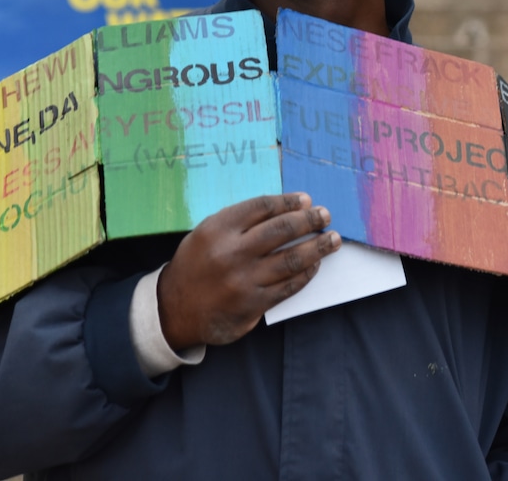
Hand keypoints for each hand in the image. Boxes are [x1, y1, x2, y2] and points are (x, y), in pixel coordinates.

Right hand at [156, 193, 340, 349]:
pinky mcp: (253, 304)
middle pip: (282, 230)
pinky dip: (306, 273)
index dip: (288, 202)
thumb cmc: (196, 264)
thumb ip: (239, 221)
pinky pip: (288, 286)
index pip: (262, 207)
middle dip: (309, 220)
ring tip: (332, 239)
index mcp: (218, 229)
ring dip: (317, 247)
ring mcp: (244, 280)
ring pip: (291, 259)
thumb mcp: (207, 233)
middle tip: (325, 215)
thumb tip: (284, 209)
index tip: (306, 200)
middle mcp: (232, 252)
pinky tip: (315, 264)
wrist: (175, 308)